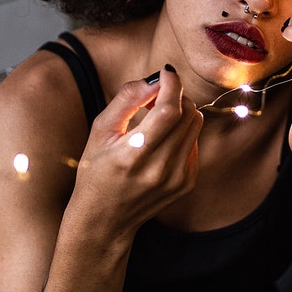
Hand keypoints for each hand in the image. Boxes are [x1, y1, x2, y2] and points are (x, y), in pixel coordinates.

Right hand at [69, 67, 202, 236]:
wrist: (104, 219)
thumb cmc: (95, 170)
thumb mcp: (100, 131)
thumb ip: (126, 99)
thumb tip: (155, 79)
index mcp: (134, 155)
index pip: (170, 110)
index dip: (172, 84)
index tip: (165, 72)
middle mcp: (161, 169)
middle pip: (188, 113)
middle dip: (176, 95)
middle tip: (154, 96)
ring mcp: (178, 178)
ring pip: (196, 124)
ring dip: (181, 111)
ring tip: (157, 116)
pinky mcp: (188, 183)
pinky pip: (195, 141)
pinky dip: (182, 131)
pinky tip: (161, 139)